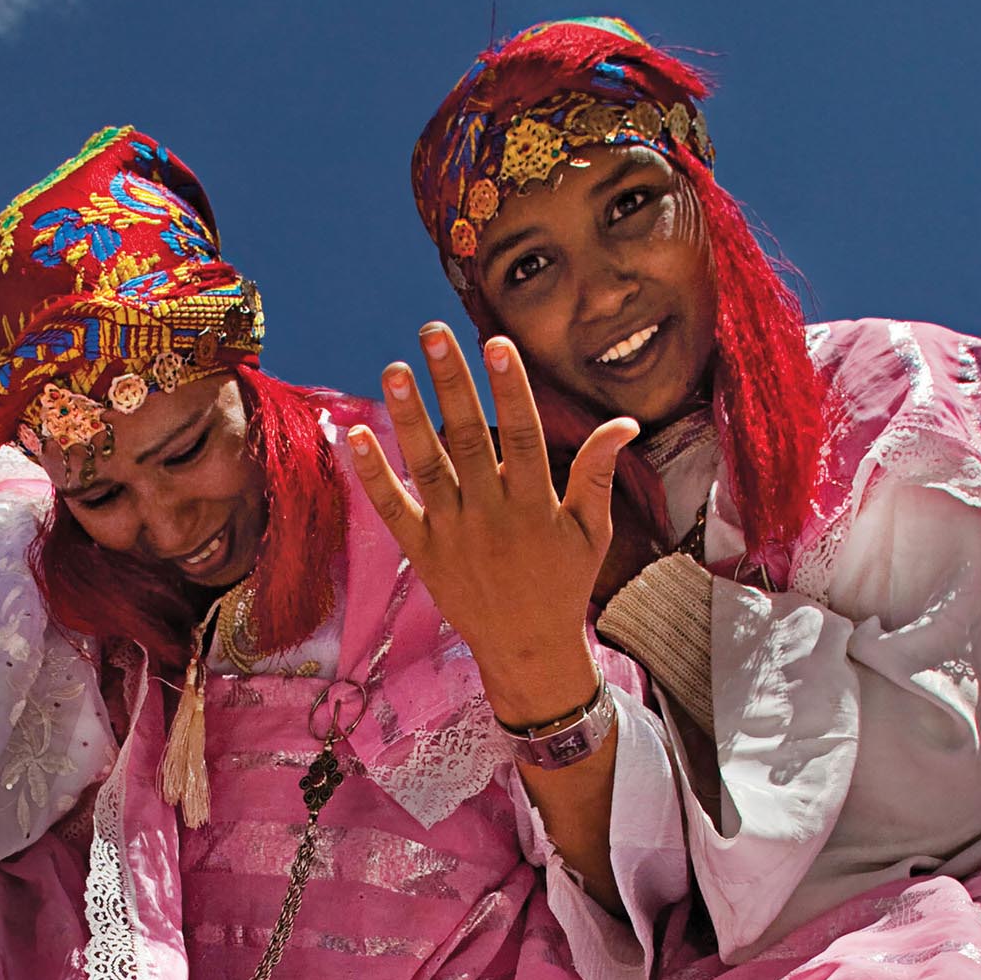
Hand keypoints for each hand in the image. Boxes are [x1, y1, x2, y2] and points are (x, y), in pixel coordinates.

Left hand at [347, 322, 637, 726]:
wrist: (526, 648)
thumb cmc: (564, 584)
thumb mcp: (592, 532)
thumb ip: (598, 473)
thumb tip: (625, 421)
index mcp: (536, 507)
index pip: (523, 436)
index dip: (511, 388)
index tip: (497, 342)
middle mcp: (492, 517)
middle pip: (469, 439)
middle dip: (452, 383)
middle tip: (432, 331)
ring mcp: (453, 535)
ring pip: (428, 467)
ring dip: (409, 418)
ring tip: (395, 369)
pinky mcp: (423, 554)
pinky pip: (394, 510)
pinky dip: (373, 475)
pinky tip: (355, 434)